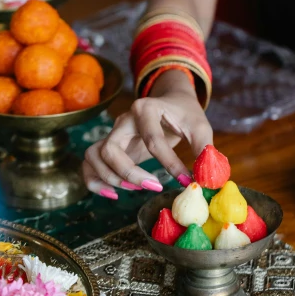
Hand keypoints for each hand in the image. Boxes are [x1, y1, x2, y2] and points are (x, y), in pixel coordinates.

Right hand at [83, 71, 212, 198]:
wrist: (171, 101)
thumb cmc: (185, 113)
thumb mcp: (199, 126)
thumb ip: (203, 149)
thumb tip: (205, 178)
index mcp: (145, 108)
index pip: (152, 140)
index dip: (169, 164)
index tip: (186, 180)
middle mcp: (123, 120)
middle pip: (110, 148)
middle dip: (129, 173)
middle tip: (153, 186)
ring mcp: (114, 133)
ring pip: (94, 156)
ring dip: (109, 177)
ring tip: (133, 189)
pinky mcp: (111, 146)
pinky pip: (90, 163)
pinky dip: (94, 180)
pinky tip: (113, 194)